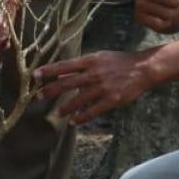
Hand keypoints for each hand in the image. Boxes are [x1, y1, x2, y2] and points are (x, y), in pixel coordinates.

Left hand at [35, 50, 154, 124]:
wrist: (143, 68)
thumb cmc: (119, 62)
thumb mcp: (99, 57)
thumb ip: (81, 66)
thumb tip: (61, 74)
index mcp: (90, 60)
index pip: (64, 66)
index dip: (48, 71)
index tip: (34, 76)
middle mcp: (94, 73)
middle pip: (67, 83)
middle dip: (51, 90)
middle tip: (38, 96)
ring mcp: (103, 87)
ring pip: (79, 100)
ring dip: (65, 107)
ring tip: (57, 113)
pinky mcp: (112, 100)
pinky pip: (93, 111)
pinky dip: (82, 117)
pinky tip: (73, 121)